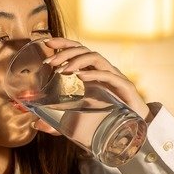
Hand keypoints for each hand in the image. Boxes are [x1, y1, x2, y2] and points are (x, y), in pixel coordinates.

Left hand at [32, 38, 149, 134]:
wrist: (137, 129)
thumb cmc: (109, 120)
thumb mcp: (78, 119)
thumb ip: (59, 122)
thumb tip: (37, 125)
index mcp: (93, 72)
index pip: (78, 50)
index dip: (63, 44)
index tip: (46, 43)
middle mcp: (103, 70)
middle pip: (84, 50)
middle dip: (66, 52)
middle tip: (50, 61)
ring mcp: (115, 77)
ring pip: (95, 58)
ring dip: (77, 60)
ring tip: (63, 70)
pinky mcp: (124, 87)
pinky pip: (108, 75)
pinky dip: (94, 74)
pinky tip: (82, 77)